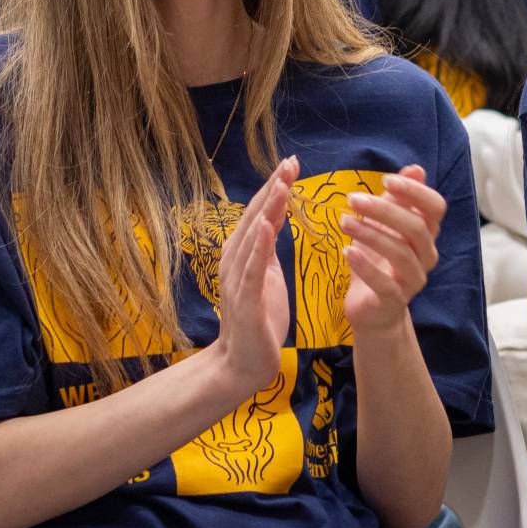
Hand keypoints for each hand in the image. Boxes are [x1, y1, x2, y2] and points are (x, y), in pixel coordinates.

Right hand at [207, 158, 296, 402]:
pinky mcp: (245, 302)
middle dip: (273, 189)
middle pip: (255, 217)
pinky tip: (266, 227)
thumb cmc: (258, 321)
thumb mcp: (266, 277)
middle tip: (289, 163)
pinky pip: (252, 270)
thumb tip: (273, 219)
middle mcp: (235, 261)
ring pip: (252, 238)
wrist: (243, 364)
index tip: (290, 163)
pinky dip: (257, 247)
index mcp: (242, 254)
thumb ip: (266, 249)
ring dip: (267, 210)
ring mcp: (238, 280)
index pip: (260, 213)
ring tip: (281, 185)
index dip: (274, 187)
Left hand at [341, 167, 444, 337]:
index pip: (435, 208)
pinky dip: (366, 266)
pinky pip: (385, 284)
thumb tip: (417, 169)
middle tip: (353, 199)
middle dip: (385, 210)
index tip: (387, 180)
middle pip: (417, 228)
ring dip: (370, 234)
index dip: (415, 192)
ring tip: (343, 221)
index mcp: (426, 234)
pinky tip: (347, 252)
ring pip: (401, 253)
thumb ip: (397, 198)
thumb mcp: (383, 224)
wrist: (372, 308)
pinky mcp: (393, 301)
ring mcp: (412, 280)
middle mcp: (426, 256)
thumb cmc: (377, 259)